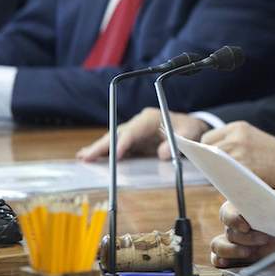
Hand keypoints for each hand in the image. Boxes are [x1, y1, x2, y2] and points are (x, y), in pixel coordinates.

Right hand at [76, 107, 209, 160]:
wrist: (191, 128)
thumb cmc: (191, 130)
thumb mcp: (190, 135)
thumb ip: (180, 141)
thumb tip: (162, 153)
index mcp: (150, 119)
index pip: (133, 132)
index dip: (123, 144)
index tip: (115, 156)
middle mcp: (139, 122)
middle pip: (118, 134)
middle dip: (102, 146)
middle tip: (86, 157)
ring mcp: (134, 130)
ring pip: (113, 138)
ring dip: (99, 148)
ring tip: (83, 157)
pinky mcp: (134, 139)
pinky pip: (117, 144)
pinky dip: (104, 150)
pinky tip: (89, 156)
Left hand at [201, 121, 274, 187]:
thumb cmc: (272, 153)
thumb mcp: (251, 136)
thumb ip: (231, 140)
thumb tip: (206, 155)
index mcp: (237, 127)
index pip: (207, 140)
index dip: (207, 151)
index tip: (210, 159)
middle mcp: (235, 139)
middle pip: (207, 153)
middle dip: (209, 163)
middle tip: (217, 171)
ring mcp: (239, 155)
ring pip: (213, 168)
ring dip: (215, 174)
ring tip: (225, 179)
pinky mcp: (243, 171)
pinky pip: (223, 179)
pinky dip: (224, 183)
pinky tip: (232, 184)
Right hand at [210, 191, 274, 267]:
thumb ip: (273, 207)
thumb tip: (263, 214)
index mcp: (244, 206)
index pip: (227, 211)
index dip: (232, 219)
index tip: (246, 225)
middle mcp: (238, 223)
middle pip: (228, 232)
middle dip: (244, 238)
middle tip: (264, 239)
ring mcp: (239, 240)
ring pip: (219, 245)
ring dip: (230, 250)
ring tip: (248, 252)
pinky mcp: (242, 255)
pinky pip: (221, 259)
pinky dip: (220, 261)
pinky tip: (226, 263)